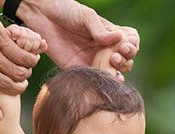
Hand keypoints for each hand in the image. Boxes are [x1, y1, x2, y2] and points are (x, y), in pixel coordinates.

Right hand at [0, 0, 42, 118]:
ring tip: (19, 86)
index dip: (32, 60)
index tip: (32, 59)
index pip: (23, 55)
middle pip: (17, 72)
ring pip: (4, 85)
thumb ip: (0, 29)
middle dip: (26, 74)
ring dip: (16, 88)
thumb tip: (12, 37)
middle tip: (26, 73)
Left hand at [17, 0, 139, 77]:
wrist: (42, 17)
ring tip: (113, 65)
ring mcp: (93, 60)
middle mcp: (104, 49)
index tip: (125, 45)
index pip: (130, 43)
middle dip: (125, 60)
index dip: (132, 46)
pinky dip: (103, 81)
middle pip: (125, 60)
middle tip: (115, 56)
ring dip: (118, 72)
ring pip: (114, 72)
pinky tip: (106, 79)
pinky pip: (95, 80)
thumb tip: (119, 38)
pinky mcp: (79, 69)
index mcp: (109, 34)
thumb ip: (100, 30)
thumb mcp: (86, 17)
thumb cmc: (67, 11)